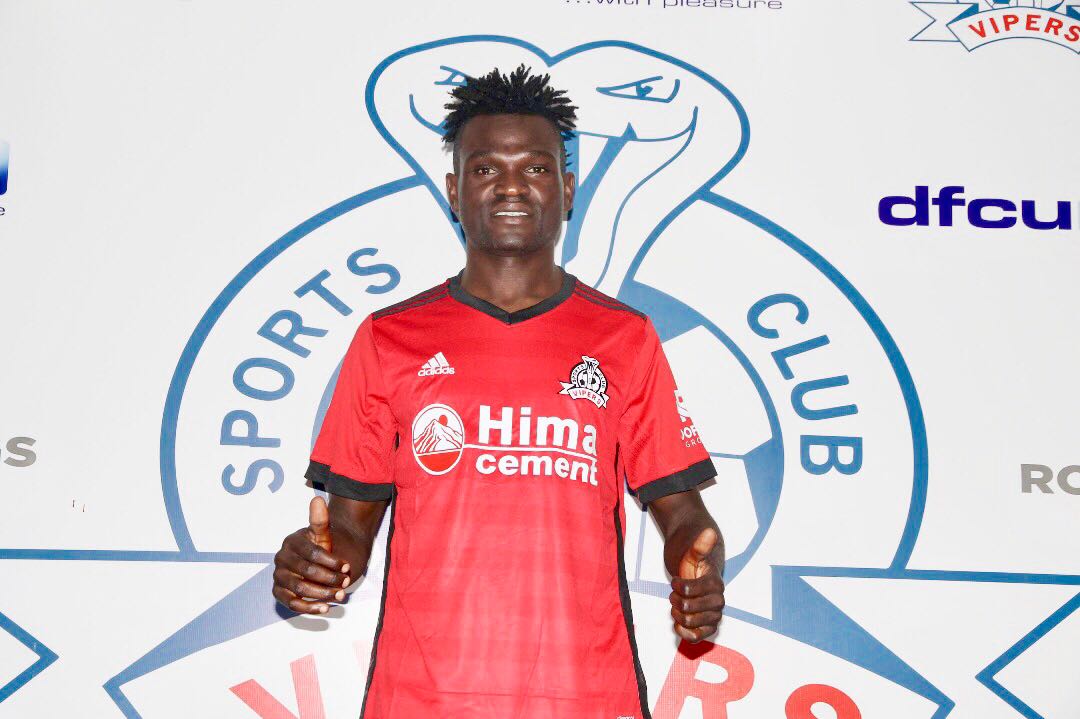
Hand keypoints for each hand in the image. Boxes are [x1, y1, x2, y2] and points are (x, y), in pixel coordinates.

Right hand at [272, 496, 351, 613]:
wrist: (317, 563)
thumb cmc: (323, 548)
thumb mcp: (324, 535)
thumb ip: (320, 521)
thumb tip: (317, 499)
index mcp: (292, 541)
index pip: (313, 553)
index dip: (332, 562)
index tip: (347, 567)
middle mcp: (281, 558)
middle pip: (307, 572)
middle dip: (330, 579)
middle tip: (346, 583)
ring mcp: (278, 576)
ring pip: (300, 589)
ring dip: (322, 594)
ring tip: (341, 596)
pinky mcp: (278, 592)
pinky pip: (291, 603)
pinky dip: (308, 608)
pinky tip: (325, 608)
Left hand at [669, 527, 724, 642]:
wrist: (695, 570)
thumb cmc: (693, 560)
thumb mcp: (693, 551)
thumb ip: (700, 545)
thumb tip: (709, 532)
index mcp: (715, 583)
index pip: (690, 592)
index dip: (677, 587)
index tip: (675, 580)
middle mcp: (717, 601)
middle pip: (690, 612)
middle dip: (677, 602)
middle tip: (674, 593)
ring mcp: (713, 615)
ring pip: (692, 625)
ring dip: (678, 616)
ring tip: (677, 605)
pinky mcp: (707, 626)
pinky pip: (697, 638)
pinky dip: (685, 633)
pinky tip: (678, 624)